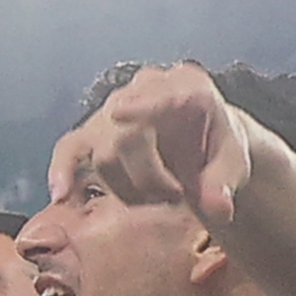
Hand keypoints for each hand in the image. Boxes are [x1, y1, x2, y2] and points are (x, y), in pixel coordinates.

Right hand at [49, 60, 256, 239]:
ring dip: (126, 187)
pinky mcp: (96, 131)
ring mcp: (117, 107)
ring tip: (157, 199)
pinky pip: (70, 148)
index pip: (163, 93)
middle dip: (147, 178)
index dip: (141, 104)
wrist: (205, 146)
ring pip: (102, 150)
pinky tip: (62, 196)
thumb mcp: (234, 165)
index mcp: (188, 87)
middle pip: (126, 134)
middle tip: (175, 198)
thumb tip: (218, 209)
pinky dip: (63, 171)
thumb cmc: (220, 150)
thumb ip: (224, 184)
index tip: (118, 113)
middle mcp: (146, 88)